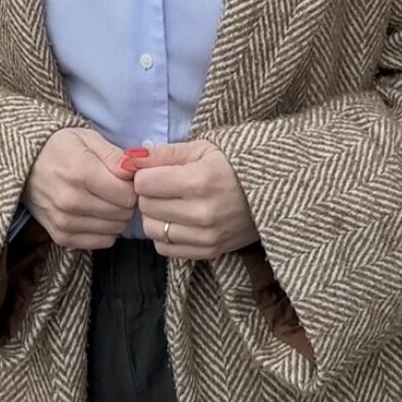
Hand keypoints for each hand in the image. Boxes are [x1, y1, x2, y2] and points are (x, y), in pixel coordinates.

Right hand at [24, 128, 136, 249]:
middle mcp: (71, 202)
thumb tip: (135, 172)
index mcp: (81, 173)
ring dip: (117, 216)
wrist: (24, 164)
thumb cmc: (60, 146)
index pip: (127, 195)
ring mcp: (64, 222)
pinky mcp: (61, 237)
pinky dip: (106, 230)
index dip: (134, 186)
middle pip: (123, 214)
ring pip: (115, 230)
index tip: (128, 178)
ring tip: (106, 198)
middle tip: (117, 187)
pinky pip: (101, 242)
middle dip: (127, 201)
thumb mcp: (88, 138)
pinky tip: (97, 213)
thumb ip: (114, 156)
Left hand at [130, 140, 256, 259]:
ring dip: (155, 216)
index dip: (145, 175)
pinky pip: (165, 249)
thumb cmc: (233, 163)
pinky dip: (166, 235)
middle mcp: (202, 212)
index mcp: (199, 180)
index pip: (144, 184)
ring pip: (152, 230)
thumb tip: (128, 158)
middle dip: (149, 195)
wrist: (273, 192)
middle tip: (164, 186)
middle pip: (146, 207)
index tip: (156, 171)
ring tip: (172, 203)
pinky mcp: (209, 252)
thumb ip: (163, 153)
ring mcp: (206, 236)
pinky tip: (179, 221)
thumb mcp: (201, 148)